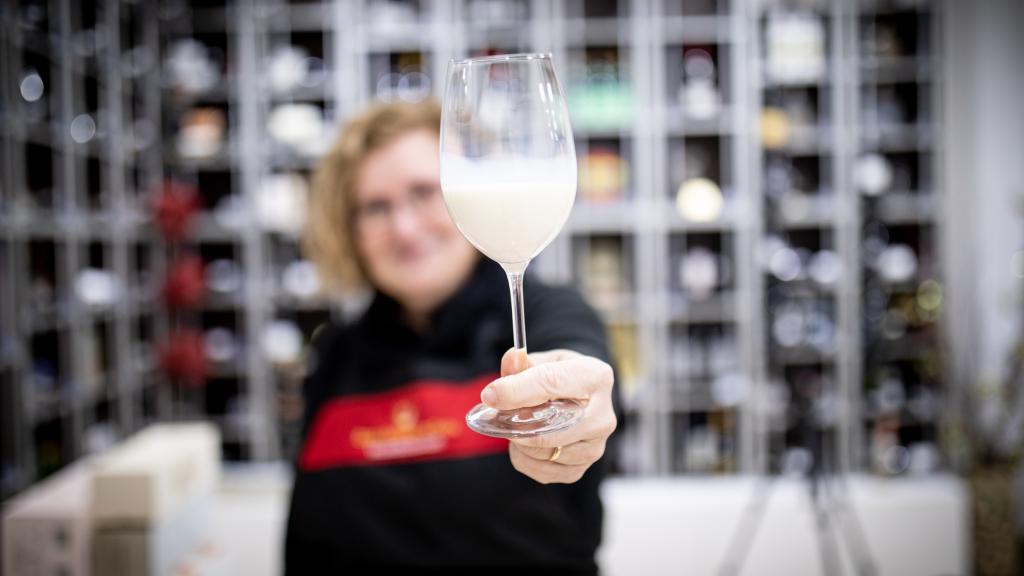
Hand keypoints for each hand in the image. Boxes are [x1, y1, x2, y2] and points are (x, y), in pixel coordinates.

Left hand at [481, 348, 616, 483]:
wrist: (580, 399)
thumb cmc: (560, 376)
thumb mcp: (544, 360)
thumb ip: (523, 363)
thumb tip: (511, 360)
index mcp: (595, 377)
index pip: (551, 383)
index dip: (516, 390)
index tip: (490, 395)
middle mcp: (602, 416)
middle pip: (548, 429)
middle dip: (515, 423)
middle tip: (497, 414)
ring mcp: (594, 447)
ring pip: (541, 452)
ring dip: (518, 440)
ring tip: (516, 424)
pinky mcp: (580, 469)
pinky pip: (540, 471)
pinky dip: (524, 458)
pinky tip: (525, 442)